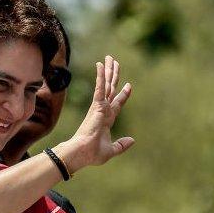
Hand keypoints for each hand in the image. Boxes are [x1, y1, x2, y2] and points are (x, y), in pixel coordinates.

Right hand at [56, 55, 133, 172]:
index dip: (123, 95)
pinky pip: (100, 87)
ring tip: (110, 58)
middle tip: (115, 63)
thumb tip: (132, 140)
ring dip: (109, 71)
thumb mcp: (111, 150)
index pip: (116, 103)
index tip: (128, 86)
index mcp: (107, 119)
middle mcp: (103, 110)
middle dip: (114, 76)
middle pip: (111, 89)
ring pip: (106, 84)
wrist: (81, 153)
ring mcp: (99, 107)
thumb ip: (121, 145)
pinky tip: (101, 64)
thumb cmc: (92, 154)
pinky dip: (101, 76)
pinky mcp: (96, 105)